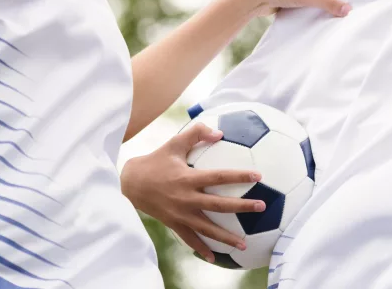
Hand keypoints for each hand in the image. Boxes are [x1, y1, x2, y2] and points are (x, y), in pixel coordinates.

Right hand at [121, 123, 263, 260]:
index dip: (238, 176)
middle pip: (219, 205)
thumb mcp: (174, 143)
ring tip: (244, 244)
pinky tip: (215, 258)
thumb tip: (220, 132)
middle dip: (242, 207)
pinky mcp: (174, 224)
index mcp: (188, 179)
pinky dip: (202, 249)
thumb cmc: (156, 161)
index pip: (218, 177)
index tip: (258, 176)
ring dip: (226, 237)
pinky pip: (190, 239)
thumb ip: (196, 134)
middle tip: (262, 207)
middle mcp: (186, 198)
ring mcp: (180, 214)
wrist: (130, 184)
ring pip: (207, 228)